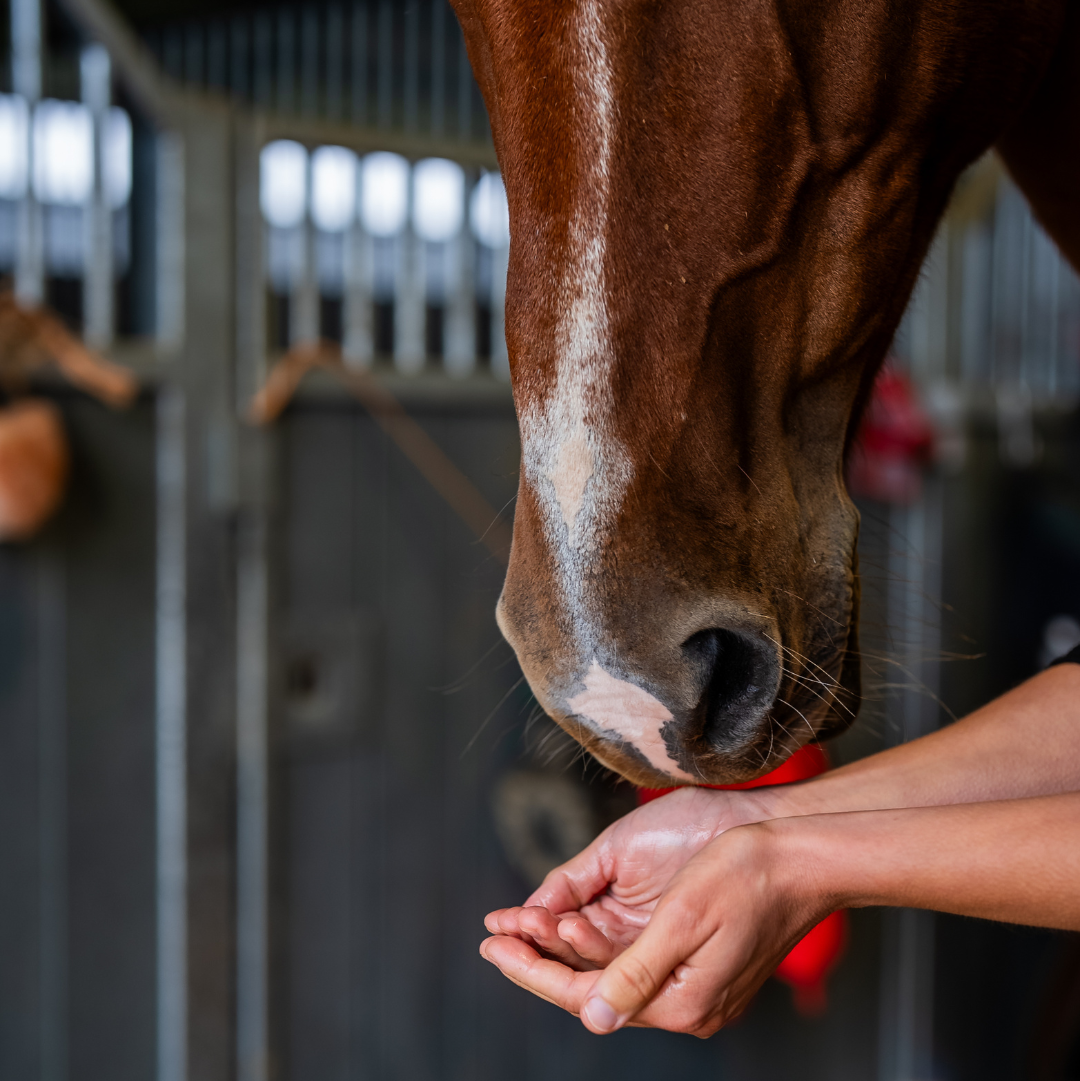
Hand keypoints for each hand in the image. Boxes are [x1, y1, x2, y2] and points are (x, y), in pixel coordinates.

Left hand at [482, 815, 827, 1035]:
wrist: (805, 858)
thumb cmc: (748, 876)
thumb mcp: (684, 919)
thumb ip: (636, 971)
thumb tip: (594, 1015)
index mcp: (680, 1000)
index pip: (587, 997)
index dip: (535, 971)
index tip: (494, 947)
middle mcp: (684, 1002)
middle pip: (594, 988)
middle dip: (541, 960)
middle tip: (494, 935)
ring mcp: (693, 984)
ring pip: (610, 973)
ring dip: (564, 949)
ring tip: (523, 923)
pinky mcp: (699, 962)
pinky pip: (632, 960)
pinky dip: (595, 943)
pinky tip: (572, 922)